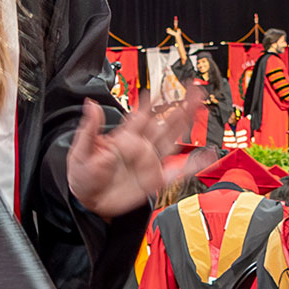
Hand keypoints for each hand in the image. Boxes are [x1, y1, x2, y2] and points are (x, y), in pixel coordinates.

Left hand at [67, 96, 201, 218]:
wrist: (88, 200)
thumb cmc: (83, 175)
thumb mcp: (81, 149)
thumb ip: (90, 128)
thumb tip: (91, 106)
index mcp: (123, 137)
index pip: (140, 115)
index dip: (151, 101)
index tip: (161, 87)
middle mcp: (140, 147)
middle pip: (163, 123)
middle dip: (177, 106)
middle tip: (191, 90)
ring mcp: (149, 163)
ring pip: (172, 140)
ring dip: (185, 124)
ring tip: (198, 108)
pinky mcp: (154, 180)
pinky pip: (178, 172)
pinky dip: (194, 165)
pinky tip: (207, 156)